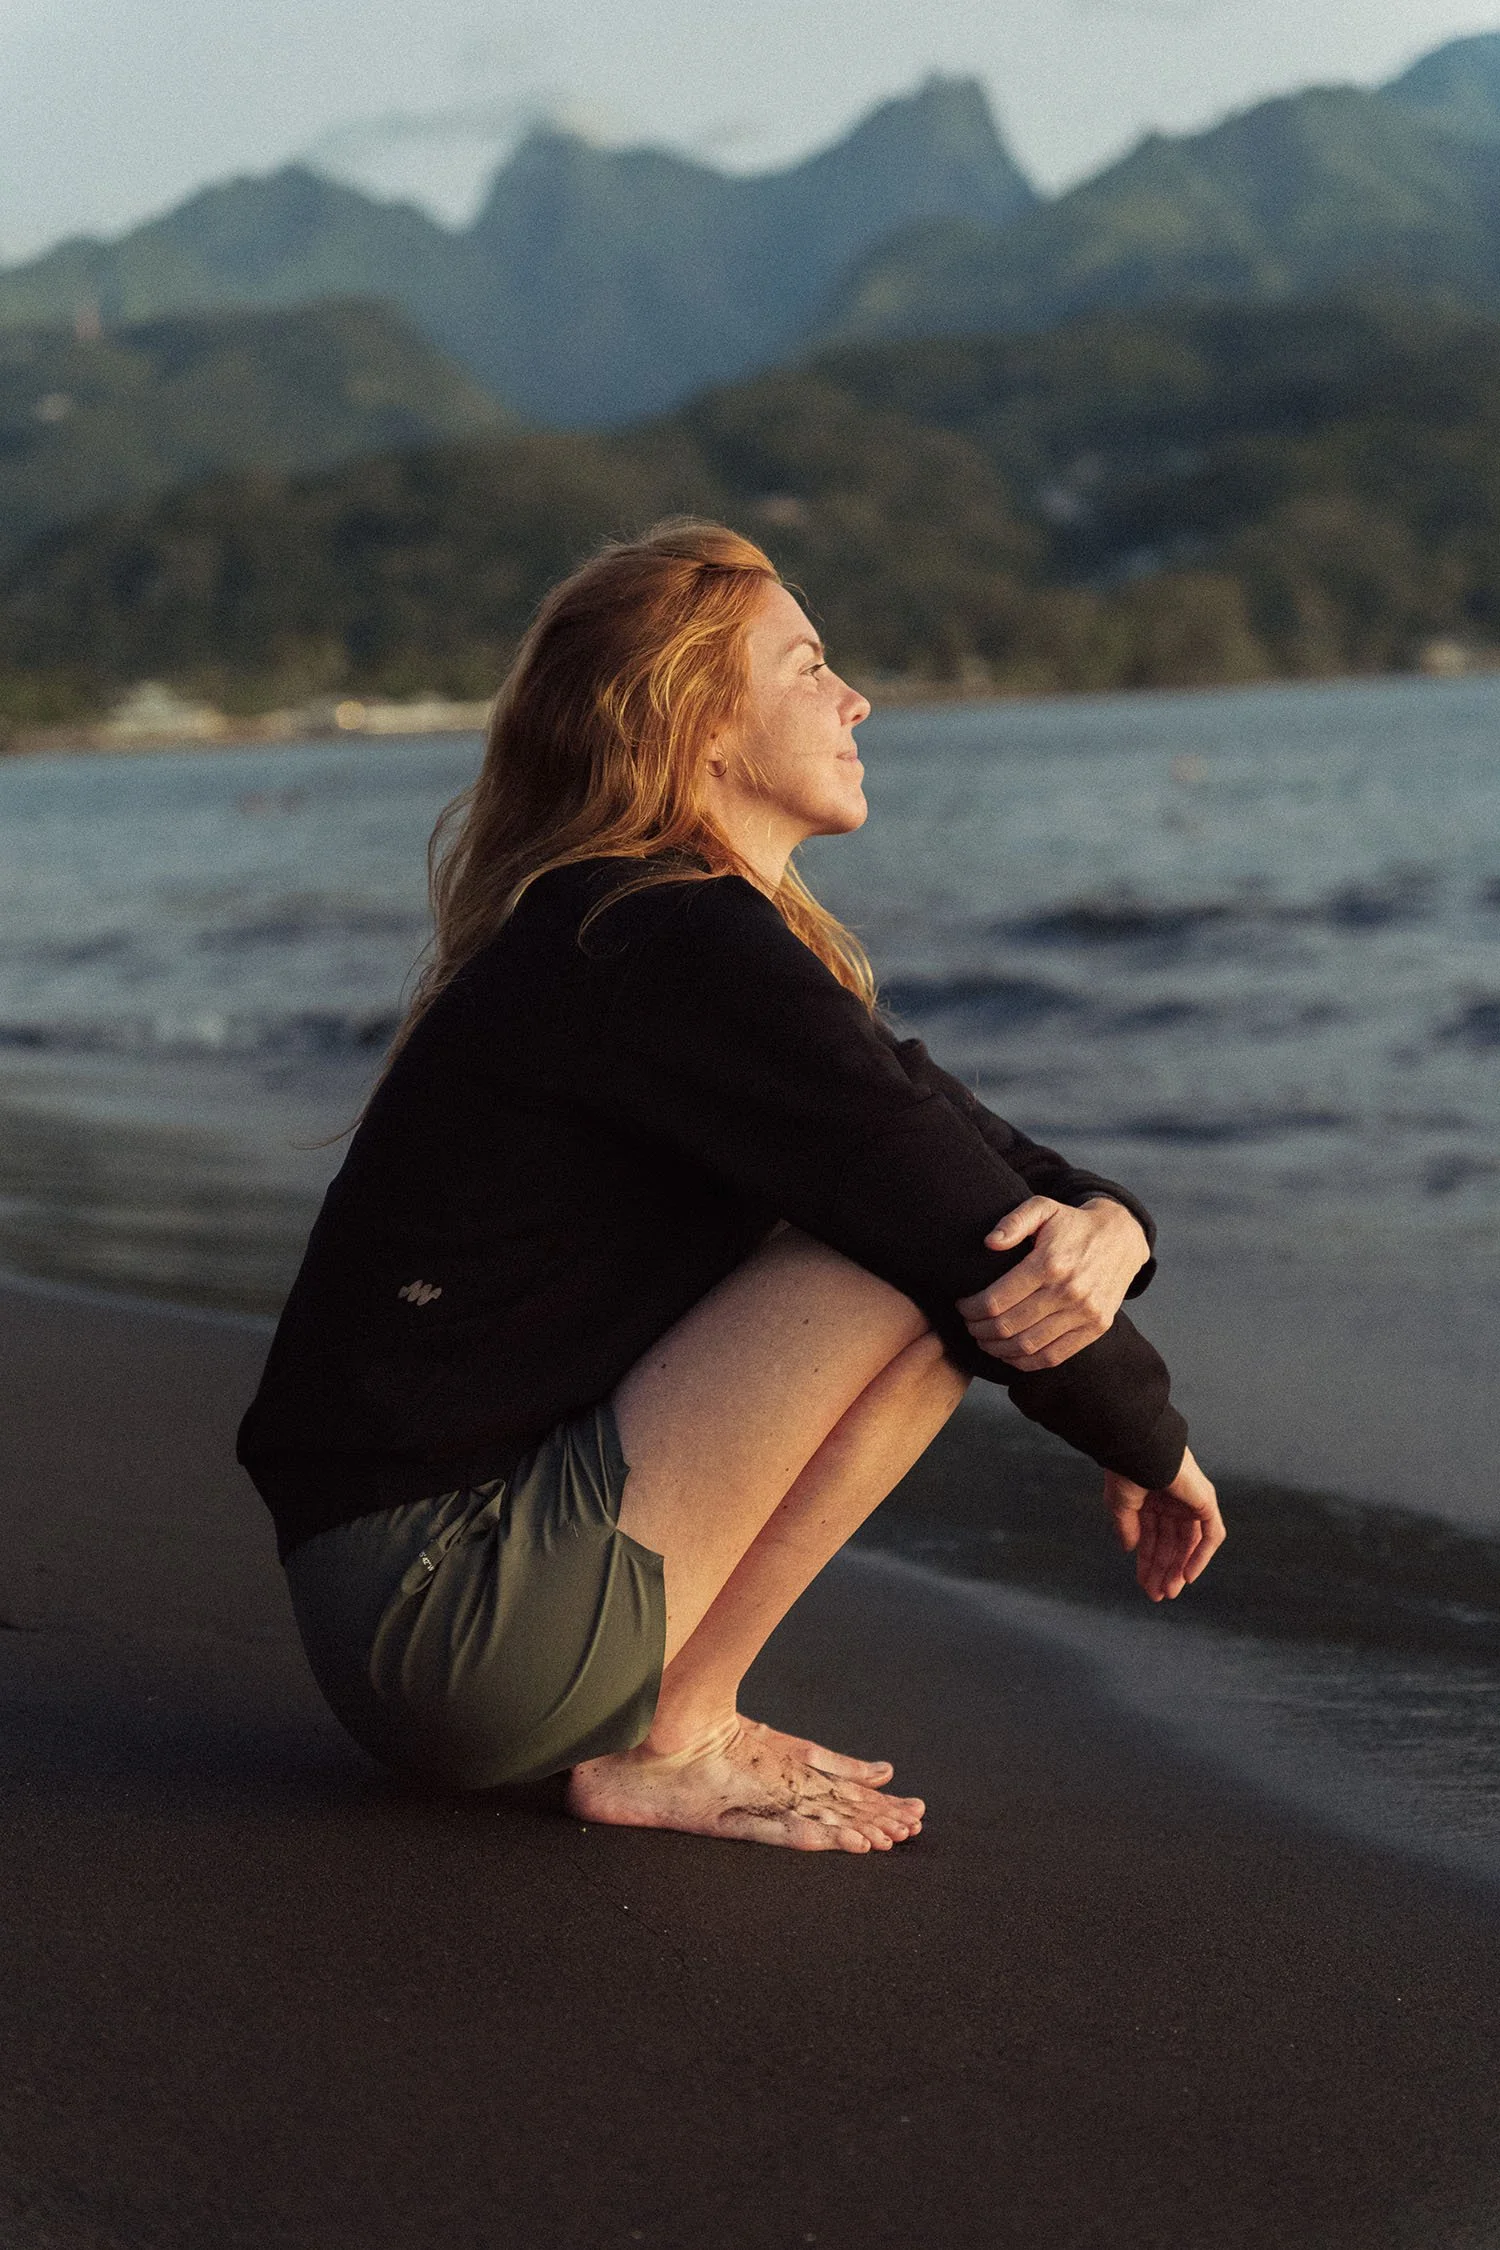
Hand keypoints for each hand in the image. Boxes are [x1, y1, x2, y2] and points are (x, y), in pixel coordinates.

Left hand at [954, 1195, 1150, 1371]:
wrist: (1121, 1238)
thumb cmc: (1072, 1224)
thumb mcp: (1043, 1208)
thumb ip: (1014, 1221)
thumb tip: (990, 1242)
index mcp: (1049, 1263)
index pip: (995, 1300)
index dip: (970, 1308)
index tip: (961, 1306)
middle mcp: (1069, 1291)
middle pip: (1007, 1326)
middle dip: (978, 1329)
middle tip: (968, 1324)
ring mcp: (1085, 1313)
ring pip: (1027, 1346)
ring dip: (997, 1349)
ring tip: (984, 1339)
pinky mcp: (1096, 1327)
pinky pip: (1053, 1356)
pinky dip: (1025, 1362)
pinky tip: (1009, 1353)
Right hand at [1106, 1448, 1224, 1601]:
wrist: (1141, 1450)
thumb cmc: (1126, 1471)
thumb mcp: (1121, 1506)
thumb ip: (1127, 1528)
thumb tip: (1130, 1549)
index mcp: (1151, 1499)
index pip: (1153, 1538)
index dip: (1148, 1562)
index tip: (1144, 1585)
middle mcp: (1173, 1501)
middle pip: (1171, 1544)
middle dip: (1163, 1569)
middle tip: (1157, 1595)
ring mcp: (1191, 1501)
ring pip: (1189, 1543)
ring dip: (1179, 1568)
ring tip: (1169, 1591)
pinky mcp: (1205, 1500)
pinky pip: (1211, 1534)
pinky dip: (1201, 1556)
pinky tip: (1187, 1576)